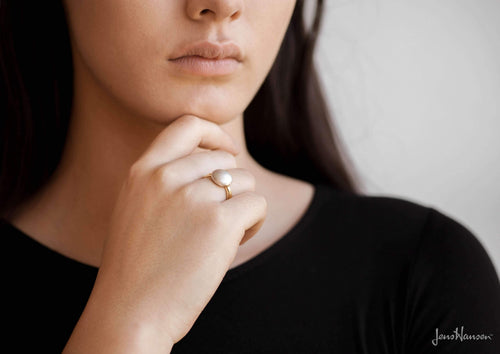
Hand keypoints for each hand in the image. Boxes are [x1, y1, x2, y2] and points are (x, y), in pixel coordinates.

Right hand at [64, 115, 266, 352]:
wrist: (131, 311)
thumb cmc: (137, 267)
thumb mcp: (136, 208)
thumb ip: (166, 180)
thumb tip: (219, 162)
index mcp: (143, 171)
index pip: (187, 125)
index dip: (215, 133)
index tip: (229, 151)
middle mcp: (167, 177)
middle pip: (225, 160)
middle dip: (232, 186)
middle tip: (219, 218)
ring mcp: (192, 197)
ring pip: (245, 180)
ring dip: (243, 206)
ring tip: (224, 235)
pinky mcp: (219, 222)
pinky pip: (257, 204)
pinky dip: (253, 222)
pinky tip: (235, 242)